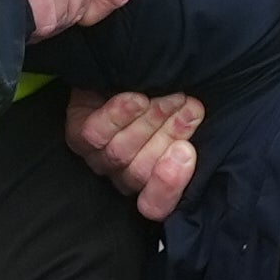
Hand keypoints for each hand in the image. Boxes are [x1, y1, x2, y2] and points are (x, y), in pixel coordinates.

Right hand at [0, 0, 131, 35]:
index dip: (98, 6)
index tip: (79, 10)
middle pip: (84, 3)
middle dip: (62, 12)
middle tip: (38, 9)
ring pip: (61, 12)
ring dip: (44, 19)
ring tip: (24, 12)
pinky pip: (40, 14)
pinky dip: (30, 25)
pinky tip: (16, 17)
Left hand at [64, 86, 200, 220]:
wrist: (126, 74)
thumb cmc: (164, 100)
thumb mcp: (186, 117)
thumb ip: (194, 131)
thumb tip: (201, 128)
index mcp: (151, 183)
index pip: (155, 205)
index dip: (170, 186)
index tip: (187, 151)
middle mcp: (122, 177)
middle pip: (140, 172)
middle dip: (170, 136)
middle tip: (189, 107)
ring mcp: (98, 158)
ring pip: (120, 152)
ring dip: (151, 121)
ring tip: (172, 97)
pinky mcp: (77, 136)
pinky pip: (95, 134)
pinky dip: (119, 116)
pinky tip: (137, 99)